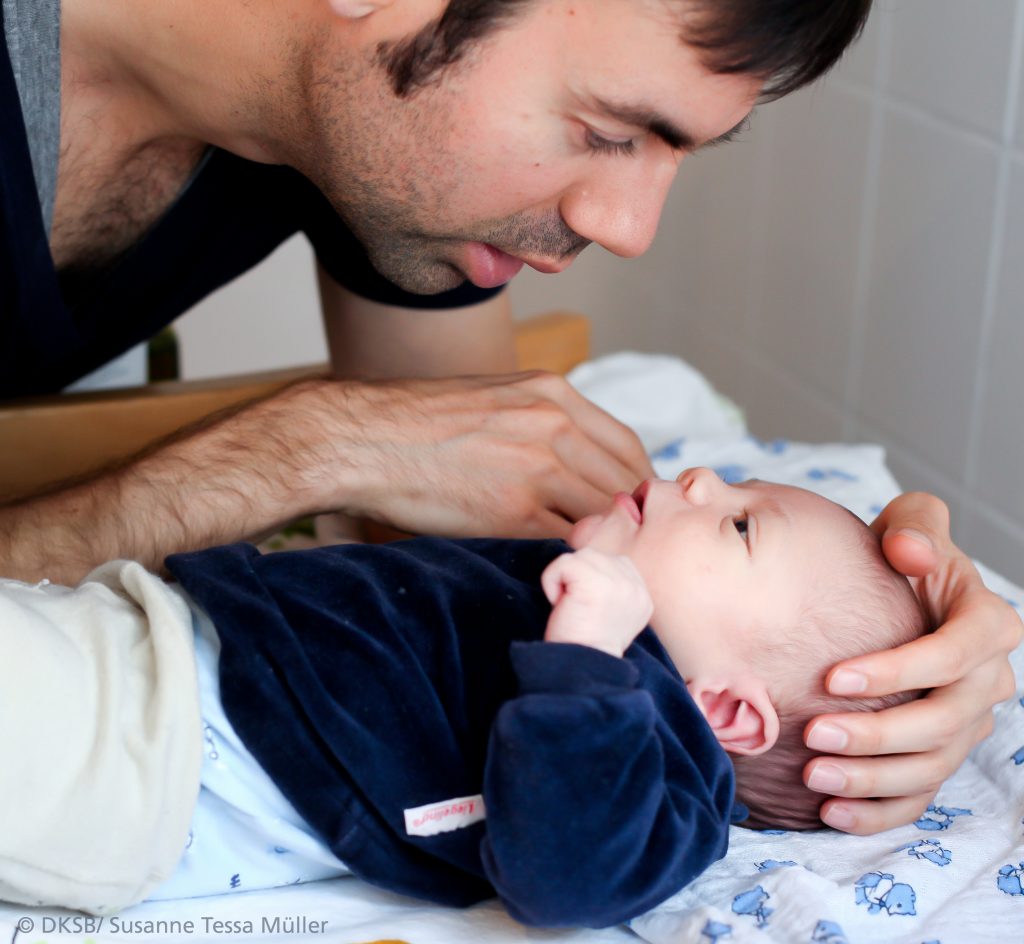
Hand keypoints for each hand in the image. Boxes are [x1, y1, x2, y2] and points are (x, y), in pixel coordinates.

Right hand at [317, 371, 652, 538]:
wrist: (361, 439)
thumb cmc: (415, 424)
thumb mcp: (492, 400)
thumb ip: (539, 424)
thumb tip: (572, 467)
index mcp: (552, 393)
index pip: (627, 448)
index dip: (638, 487)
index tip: (635, 512)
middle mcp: (554, 424)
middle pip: (625, 484)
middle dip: (631, 519)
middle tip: (627, 547)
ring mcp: (538, 467)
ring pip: (605, 515)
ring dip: (608, 542)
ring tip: (601, 563)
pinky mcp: (515, 511)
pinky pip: (569, 541)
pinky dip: (576, 557)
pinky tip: (569, 568)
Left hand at [541, 549, 652, 656]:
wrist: (581, 669)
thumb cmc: (586, 647)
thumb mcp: (612, 616)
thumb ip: (611, 590)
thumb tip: (587, 570)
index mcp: (642, 596)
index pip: (614, 563)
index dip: (591, 580)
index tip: (586, 609)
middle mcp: (635, 587)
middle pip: (595, 557)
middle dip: (577, 579)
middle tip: (576, 610)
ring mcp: (618, 582)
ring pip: (579, 558)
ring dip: (564, 580)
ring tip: (570, 607)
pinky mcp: (594, 581)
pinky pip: (563, 563)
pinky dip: (551, 581)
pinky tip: (559, 604)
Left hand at [803, 492, 1022, 834]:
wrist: (894, 592)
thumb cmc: (899, 555)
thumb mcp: (912, 523)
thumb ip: (916, 525)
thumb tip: (910, 551)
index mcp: (987, 623)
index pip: (954, 655)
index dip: (899, 671)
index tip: (833, 677)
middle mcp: (987, 680)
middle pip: (943, 722)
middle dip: (877, 735)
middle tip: (813, 736)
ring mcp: (967, 724)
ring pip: (931, 766)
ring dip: (872, 779)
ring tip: (813, 778)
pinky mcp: (941, 753)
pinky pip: (919, 795)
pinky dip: (879, 811)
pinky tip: (832, 812)